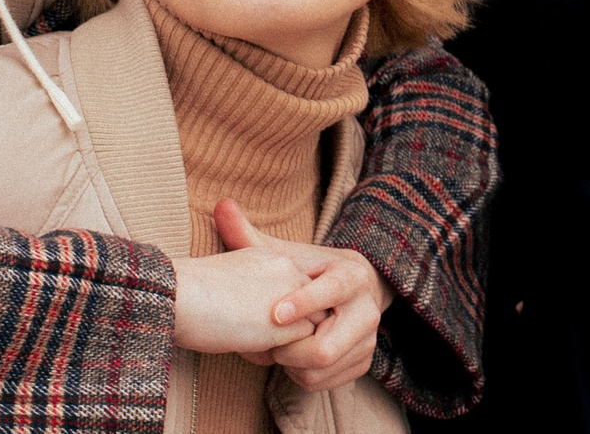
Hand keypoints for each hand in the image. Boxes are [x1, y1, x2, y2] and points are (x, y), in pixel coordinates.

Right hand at [172, 238, 320, 357]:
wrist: (180, 295)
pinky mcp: (288, 325)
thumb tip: (260, 316)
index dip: (274, 308)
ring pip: (306, 327)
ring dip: (282, 340)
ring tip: (246, 340)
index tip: (243, 314)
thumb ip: (253, 290)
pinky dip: (275, 354)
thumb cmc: (191, 290)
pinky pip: (298, 348)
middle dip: (284, 325)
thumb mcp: (229, 276)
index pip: (293, 288)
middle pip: (305, 306)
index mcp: (271, 255)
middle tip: (247, 331)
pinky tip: (245, 347)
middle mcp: (287, 270)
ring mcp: (292, 296)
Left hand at [211, 197, 389, 391]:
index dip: (304, 303)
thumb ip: (250, 235)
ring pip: (320, 370)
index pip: (332, 291)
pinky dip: (300, 375)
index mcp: (351, 275)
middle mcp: (368, 309)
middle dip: (288, 349)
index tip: (275, 314)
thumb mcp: (285, 254)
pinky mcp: (363, 362)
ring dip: (290, 364)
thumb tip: (221, 206)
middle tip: (266, 340)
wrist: (350, 291)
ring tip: (276, 347)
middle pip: (324, 348)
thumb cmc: (308, 272)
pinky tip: (290, 358)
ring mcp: (369, 339)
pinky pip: (324, 383)